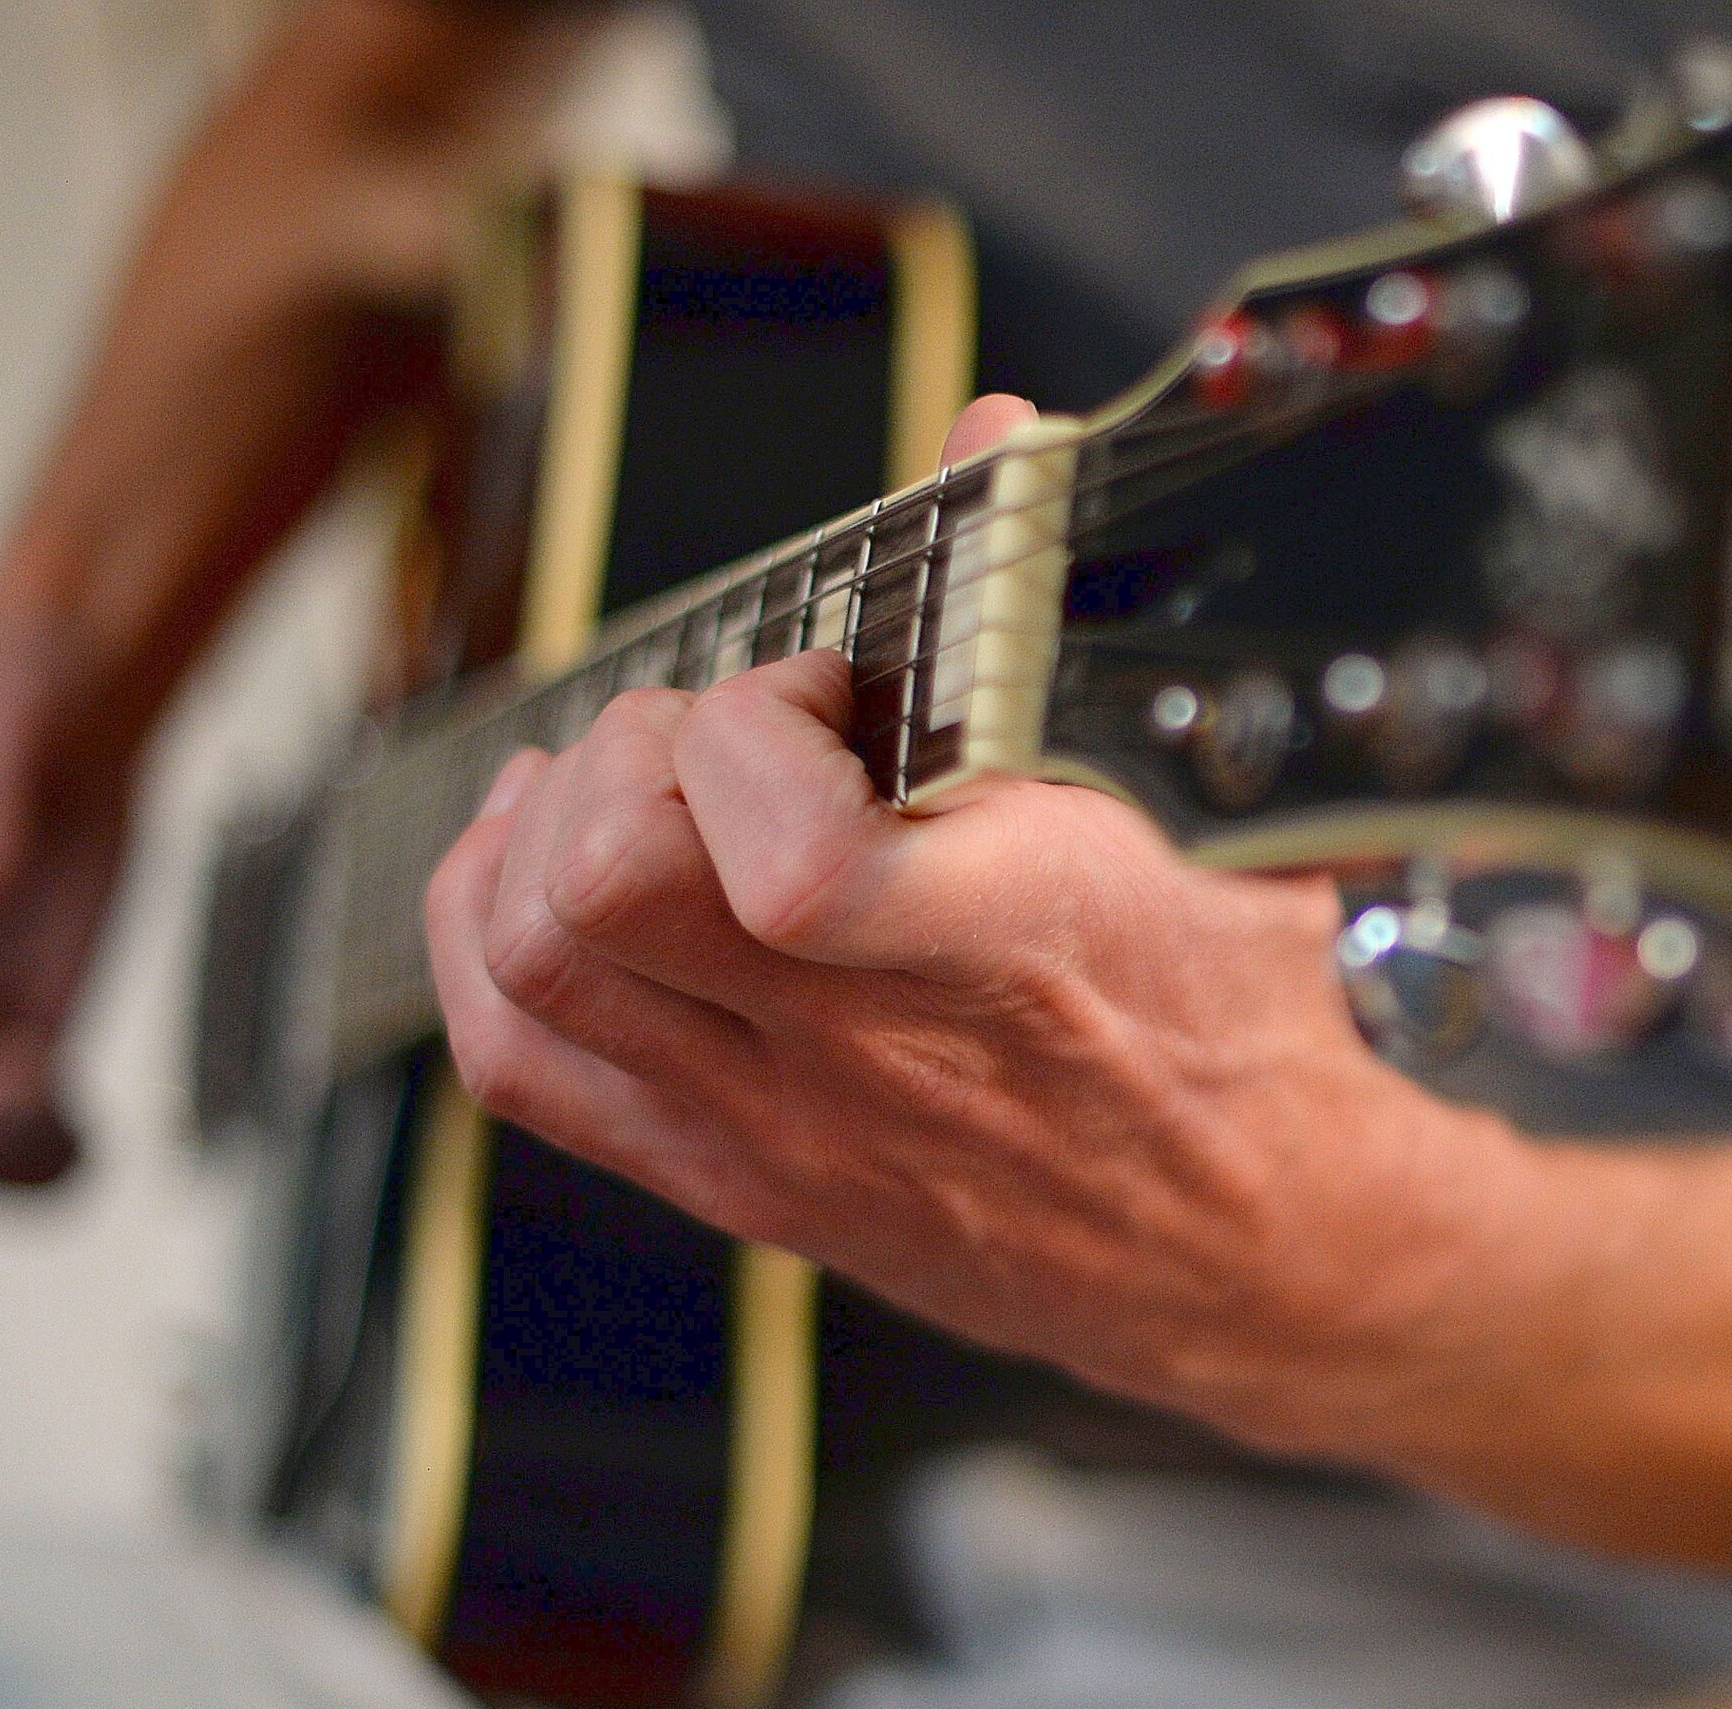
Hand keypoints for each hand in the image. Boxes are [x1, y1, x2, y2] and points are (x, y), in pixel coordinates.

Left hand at [421, 399, 1479, 1447]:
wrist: (1246, 1243)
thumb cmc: (1235, 1023)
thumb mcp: (1211, 804)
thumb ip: (1075, 617)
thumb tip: (997, 442)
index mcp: (1002, 947)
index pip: (784, 860)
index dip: (755, 726)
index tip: (822, 684)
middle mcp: (864, 1054)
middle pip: (602, 896)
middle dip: (630, 752)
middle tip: (720, 728)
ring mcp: (776, 1126)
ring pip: (528, 967)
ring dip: (541, 830)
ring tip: (625, 779)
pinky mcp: (729, 1174)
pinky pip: (520, 1061)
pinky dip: (485, 934)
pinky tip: (542, 869)